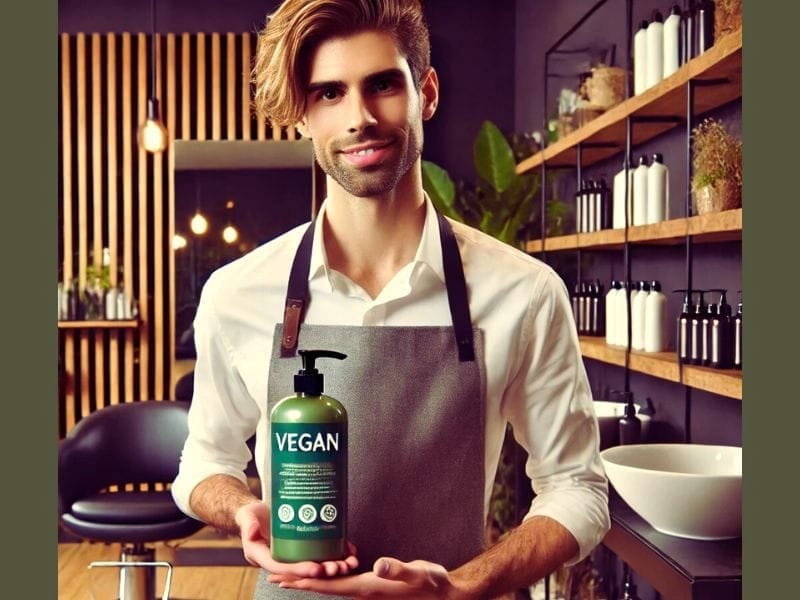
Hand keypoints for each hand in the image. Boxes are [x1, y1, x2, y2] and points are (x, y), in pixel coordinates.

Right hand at [234, 501, 358, 577]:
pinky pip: (320, 553)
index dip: (300, 569)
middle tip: (338, 568)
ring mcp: (293, 554)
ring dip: (332, 565)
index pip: (283, 568)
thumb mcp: (247, 517)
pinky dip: (335, 553)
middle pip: (302, 570)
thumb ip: (249, 524)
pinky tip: (349, 551)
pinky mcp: (303, 546)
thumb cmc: (251, 516)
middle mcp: (281, 559)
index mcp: (265, 557)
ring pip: (315, 564)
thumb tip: (251, 531)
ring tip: (348, 563)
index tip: (316, 568)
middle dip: (322, 571)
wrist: (257, 513)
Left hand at [270, 556, 466, 598]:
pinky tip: (325, 571)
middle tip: (275, 576)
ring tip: (291, 575)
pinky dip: (328, 577)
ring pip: (332, 586)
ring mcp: (369, 590)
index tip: (284, 579)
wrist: (445, 595)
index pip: (331, 586)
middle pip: (325, 588)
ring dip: (311, 581)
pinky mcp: (374, 586)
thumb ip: (398, 569)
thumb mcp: (418, 573)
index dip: (307, 582)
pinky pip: (344, 582)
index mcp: (369, 588)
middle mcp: (364, 591)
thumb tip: (380, 565)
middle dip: (300, 582)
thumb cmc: (433, 584)